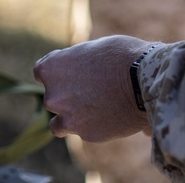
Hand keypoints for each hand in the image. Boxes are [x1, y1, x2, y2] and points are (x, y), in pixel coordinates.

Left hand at [34, 35, 152, 140]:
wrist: (144, 80)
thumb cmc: (121, 55)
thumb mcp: (91, 49)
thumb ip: (76, 64)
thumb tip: (78, 72)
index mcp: (50, 68)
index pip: (41, 73)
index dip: (57, 74)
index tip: (69, 75)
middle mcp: (53, 95)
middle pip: (52, 98)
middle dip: (66, 96)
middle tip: (88, 91)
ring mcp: (68, 117)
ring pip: (58, 124)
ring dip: (70, 118)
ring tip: (91, 111)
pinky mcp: (86, 134)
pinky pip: (82, 132)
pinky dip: (90, 128)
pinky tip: (107, 117)